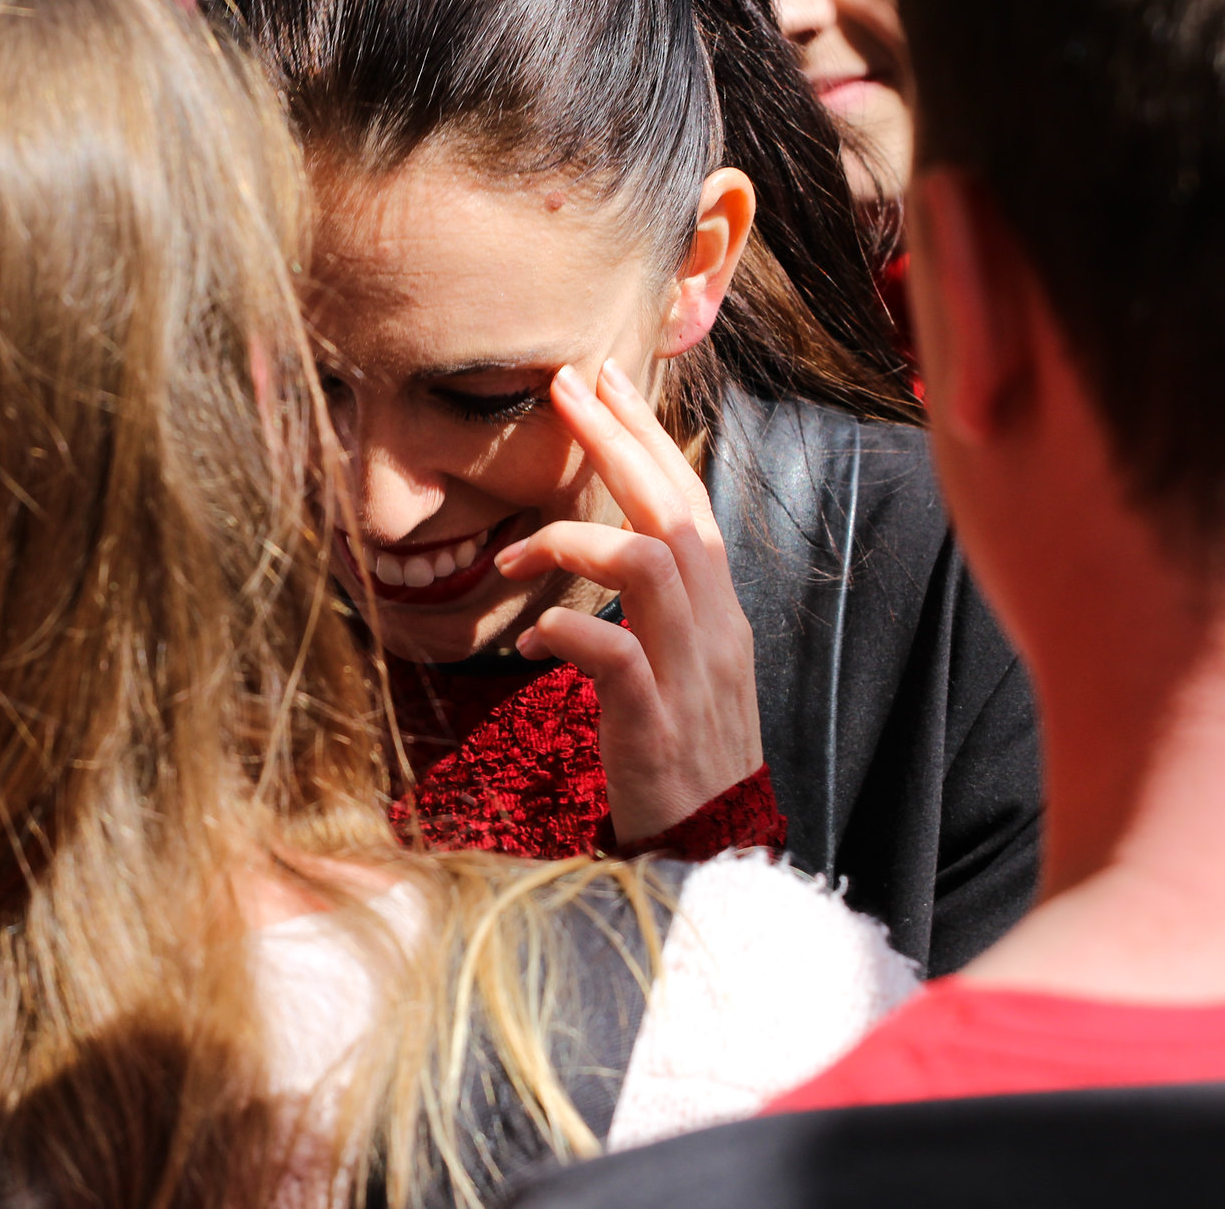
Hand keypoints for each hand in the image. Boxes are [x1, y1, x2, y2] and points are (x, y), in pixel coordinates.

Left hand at [493, 359, 761, 843]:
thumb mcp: (680, 668)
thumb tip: (609, 548)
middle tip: (565, 385)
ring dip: (573, 542)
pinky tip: (526, 640)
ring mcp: (691, 676)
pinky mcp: (656, 725)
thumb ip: (657, 607)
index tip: (604, 381)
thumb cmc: (680, 758)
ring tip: (516, 552)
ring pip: (649, 564)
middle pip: (673, 510)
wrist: (713, 852)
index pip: (688, 501)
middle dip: (617, 440)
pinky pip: (616, 653)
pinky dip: (565, 632)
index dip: (647, 437)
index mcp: (718, 612)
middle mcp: (715, 631)